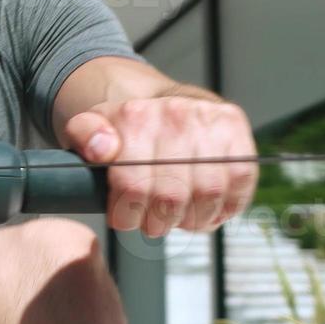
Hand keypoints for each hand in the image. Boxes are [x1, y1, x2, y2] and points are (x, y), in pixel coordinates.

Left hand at [64, 94, 257, 238]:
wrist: (165, 102)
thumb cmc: (131, 128)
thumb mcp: (93, 127)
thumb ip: (84, 136)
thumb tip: (101, 149)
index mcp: (137, 117)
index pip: (134, 185)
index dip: (128, 214)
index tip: (125, 217)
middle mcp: (176, 115)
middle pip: (171, 197)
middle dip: (159, 222)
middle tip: (154, 222)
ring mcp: (211, 122)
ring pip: (208, 194)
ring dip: (193, 219)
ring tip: (181, 216)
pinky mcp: (238, 131)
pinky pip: (240, 182)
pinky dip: (225, 205)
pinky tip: (208, 206)